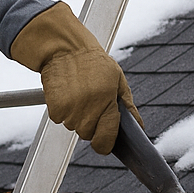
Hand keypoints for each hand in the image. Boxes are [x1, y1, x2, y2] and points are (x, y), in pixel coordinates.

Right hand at [10, 2, 140, 153]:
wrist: (65, 49)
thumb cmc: (94, 63)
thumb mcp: (118, 80)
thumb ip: (128, 106)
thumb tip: (138, 126)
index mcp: (107, 101)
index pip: (106, 138)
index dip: (106, 143)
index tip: (105, 142)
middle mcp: (88, 108)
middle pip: (88, 134)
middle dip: (91, 124)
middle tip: (91, 103)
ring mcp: (70, 110)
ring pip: (74, 127)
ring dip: (77, 117)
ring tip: (79, 95)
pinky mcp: (55, 108)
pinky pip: (60, 119)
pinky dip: (63, 111)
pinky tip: (68, 95)